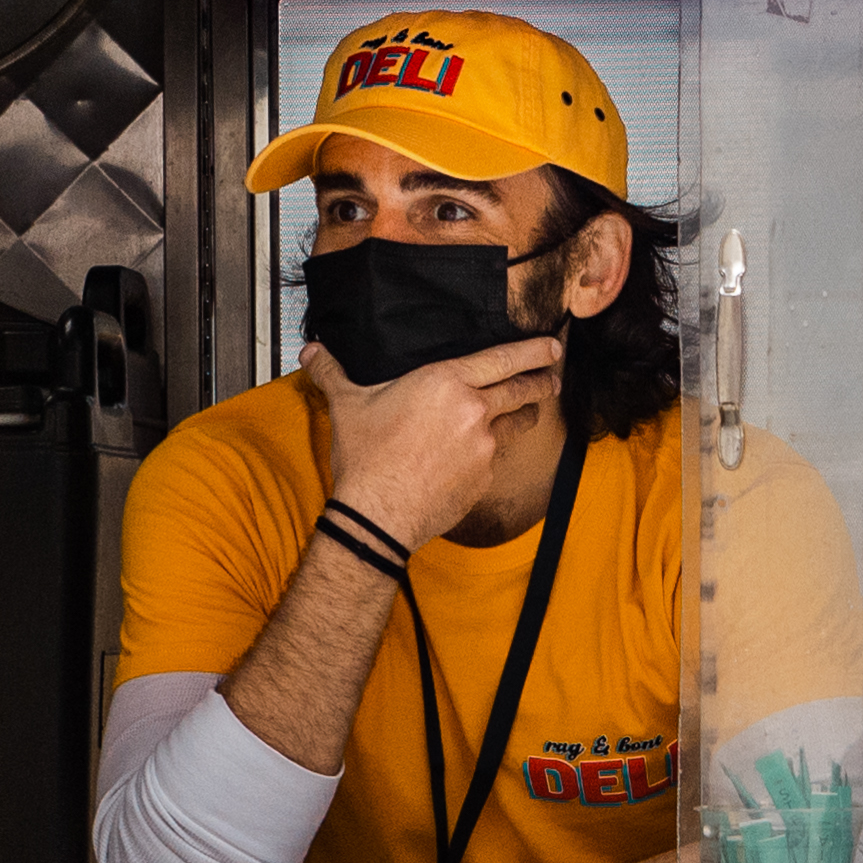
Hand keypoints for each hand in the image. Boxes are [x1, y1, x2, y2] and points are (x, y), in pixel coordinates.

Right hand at [305, 332, 561, 545]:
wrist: (377, 515)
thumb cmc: (365, 457)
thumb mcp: (348, 406)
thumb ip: (333, 373)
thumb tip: (310, 353)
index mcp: (446, 382)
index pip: (505, 358)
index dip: (534, 351)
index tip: (552, 348)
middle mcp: (474, 411)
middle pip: (524, 390)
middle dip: (542, 381)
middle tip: (552, 377)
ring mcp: (484, 448)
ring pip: (519, 425)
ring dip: (526, 415)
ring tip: (526, 412)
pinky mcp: (484, 478)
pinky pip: (497, 459)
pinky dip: (493, 453)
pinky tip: (480, 456)